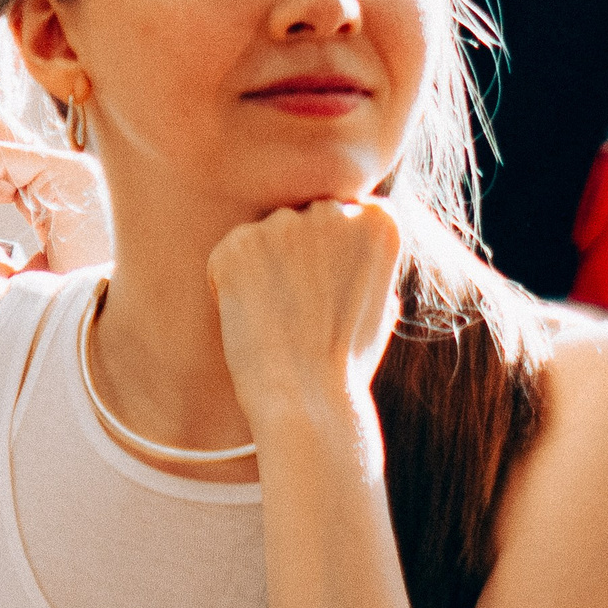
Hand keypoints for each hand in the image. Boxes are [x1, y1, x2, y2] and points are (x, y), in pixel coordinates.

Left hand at [207, 199, 403, 430]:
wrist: (307, 396)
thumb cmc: (345, 359)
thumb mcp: (380, 302)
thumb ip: (367, 261)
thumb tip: (353, 247)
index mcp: (380, 220)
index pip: (343, 214)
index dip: (331, 258)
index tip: (330, 294)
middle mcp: (333, 211)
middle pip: (301, 219)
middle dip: (294, 256)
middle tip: (299, 308)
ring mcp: (284, 223)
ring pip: (263, 236)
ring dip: (261, 267)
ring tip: (278, 317)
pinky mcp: (237, 243)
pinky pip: (227, 256)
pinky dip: (228, 284)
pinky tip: (251, 318)